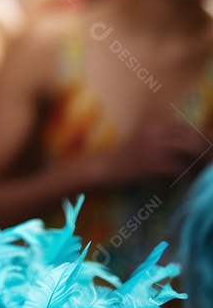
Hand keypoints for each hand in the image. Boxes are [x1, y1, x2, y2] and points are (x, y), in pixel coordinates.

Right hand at [96, 120, 211, 185]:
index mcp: (156, 124)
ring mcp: (153, 147)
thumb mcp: (147, 140)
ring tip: (202, 175)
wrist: (105, 167)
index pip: (191, 129)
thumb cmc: (127, 156)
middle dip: (206, 153)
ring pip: (190, 151)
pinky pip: (180, 168)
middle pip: (194, 138)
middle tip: (208, 167)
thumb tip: (196, 146)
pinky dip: (188, 177)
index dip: (205, 141)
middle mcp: (156, 131)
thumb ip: (167, 139)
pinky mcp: (151, 163)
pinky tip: (189, 183)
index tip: (208, 155)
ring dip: (200, 165)